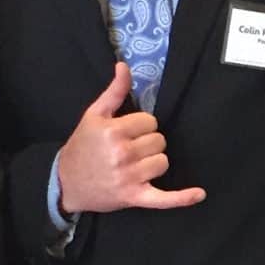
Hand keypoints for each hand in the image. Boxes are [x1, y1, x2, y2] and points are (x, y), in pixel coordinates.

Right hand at [54, 62, 205, 214]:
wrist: (66, 182)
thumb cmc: (82, 146)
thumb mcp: (94, 115)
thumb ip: (114, 91)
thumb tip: (124, 66)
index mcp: (113, 131)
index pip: (150, 122)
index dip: (140, 125)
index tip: (126, 132)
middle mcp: (122, 154)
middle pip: (159, 141)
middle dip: (147, 143)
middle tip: (127, 149)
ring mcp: (129, 177)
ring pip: (162, 162)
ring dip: (153, 162)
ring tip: (134, 165)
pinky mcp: (134, 197)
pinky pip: (164, 199)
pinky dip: (182, 198)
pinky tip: (199, 194)